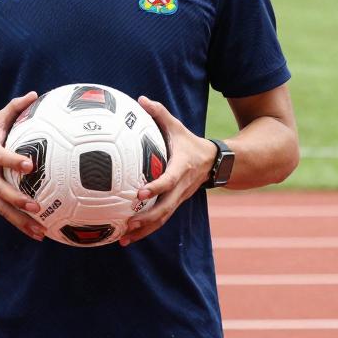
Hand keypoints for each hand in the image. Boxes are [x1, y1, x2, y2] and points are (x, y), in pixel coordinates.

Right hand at [0, 91, 46, 241]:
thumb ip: (15, 108)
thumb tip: (35, 95)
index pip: (1, 157)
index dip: (13, 161)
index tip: (30, 165)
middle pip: (0, 189)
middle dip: (17, 199)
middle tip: (36, 206)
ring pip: (3, 208)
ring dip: (21, 221)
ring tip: (40, 230)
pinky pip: (6, 215)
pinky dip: (21, 225)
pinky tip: (38, 234)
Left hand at [119, 95, 217, 246]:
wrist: (214, 163)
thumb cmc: (190, 142)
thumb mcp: (177, 126)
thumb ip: (159, 113)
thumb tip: (140, 99)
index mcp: (181, 168)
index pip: (168, 180)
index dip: (156, 187)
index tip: (140, 192)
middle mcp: (180, 187)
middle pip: (165, 208)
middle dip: (146, 218)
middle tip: (127, 222)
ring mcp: (178, 198)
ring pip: (162, 219)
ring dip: (144, 230)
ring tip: (123, 238)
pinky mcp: (175, 204)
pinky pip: (160, 220)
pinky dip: (145, 230)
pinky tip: (127, 237)